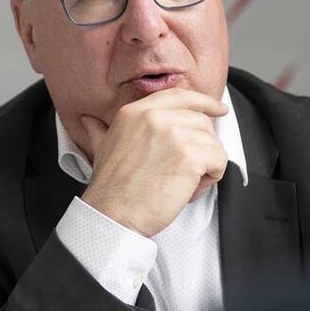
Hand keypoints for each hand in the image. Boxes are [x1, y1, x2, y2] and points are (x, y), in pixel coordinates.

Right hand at [80, 88, 228, 236]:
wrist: (113, 214)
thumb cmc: (111, 189)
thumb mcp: (103, 148)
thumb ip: (101, 129)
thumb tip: (90, 121)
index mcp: (135, 112)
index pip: (180, 96)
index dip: (203, 102)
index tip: (218, 110)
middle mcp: (155, 117)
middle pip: (201, 122)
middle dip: (201, 148)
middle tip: (182, 172)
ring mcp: (173, 134)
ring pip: (213, 143)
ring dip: (205, 167)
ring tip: (180, 184)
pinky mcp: (189, 156)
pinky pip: (219, 161)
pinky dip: (210, 179)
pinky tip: (187, 190)